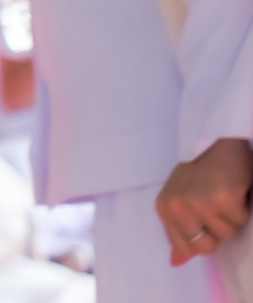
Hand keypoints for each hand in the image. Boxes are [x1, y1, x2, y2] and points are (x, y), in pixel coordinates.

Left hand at [158, 137, 252, 264]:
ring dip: (231, 217)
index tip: (205, 215)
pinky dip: (242, 206)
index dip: (203, 236)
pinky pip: (239, 219)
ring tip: (224, 194)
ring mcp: (198, 203)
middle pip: (206, 247)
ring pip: (226, 234)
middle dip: (218, 230)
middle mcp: (177, 207)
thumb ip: (179, 232)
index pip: (186, 247)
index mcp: (164, 208)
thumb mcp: (182, 201)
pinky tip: (234, 189)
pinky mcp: (222, 199)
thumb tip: (176, 263)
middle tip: (216, 205)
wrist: (217, 142)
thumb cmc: (200, 173)